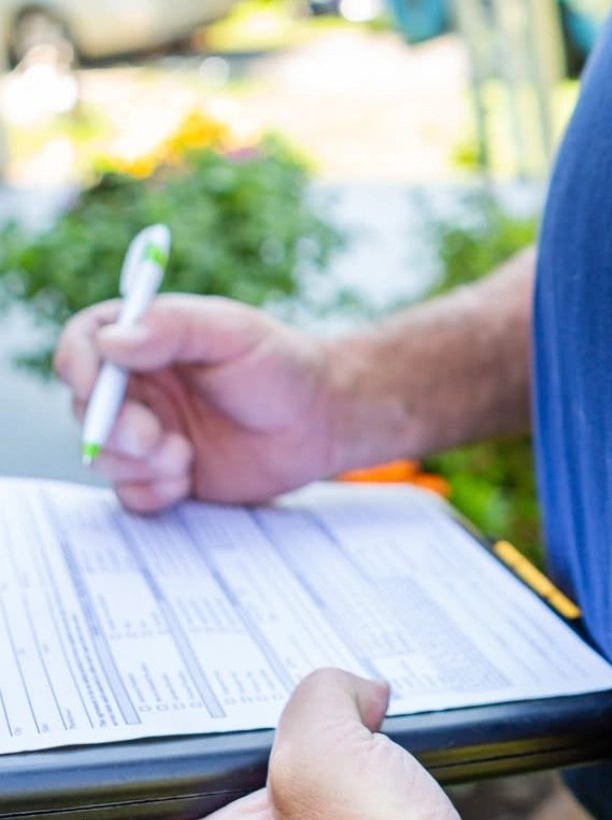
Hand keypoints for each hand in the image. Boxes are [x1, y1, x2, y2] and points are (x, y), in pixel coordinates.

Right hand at [55, 294, 339, 511]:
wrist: (323, 423)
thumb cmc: (284, 367)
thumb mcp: (234, 333)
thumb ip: (174, 327)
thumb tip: (110, 340)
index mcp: (148, 341)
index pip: (85, 344)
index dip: (79, 365)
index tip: (94, 385)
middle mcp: (141, 386)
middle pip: (86, 406)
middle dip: (110, 426)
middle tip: (152, 437)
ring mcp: (151, 432)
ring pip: (104, 454)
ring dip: (134, 463)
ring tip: (184, 458)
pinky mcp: (168, 474)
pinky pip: (131, 492)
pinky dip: (149, 492)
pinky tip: (185, 481)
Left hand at [116, 669, 502, 819]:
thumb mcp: (326, 746)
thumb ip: (320, 695)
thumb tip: (354, 691)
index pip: (142, 801)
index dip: (170, 746)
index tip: (205, 707)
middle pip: (223, 801)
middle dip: (265, 749)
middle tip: (298, 709)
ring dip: (318, 777)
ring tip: (354, 737)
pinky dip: (354, 806)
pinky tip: (386, 777)